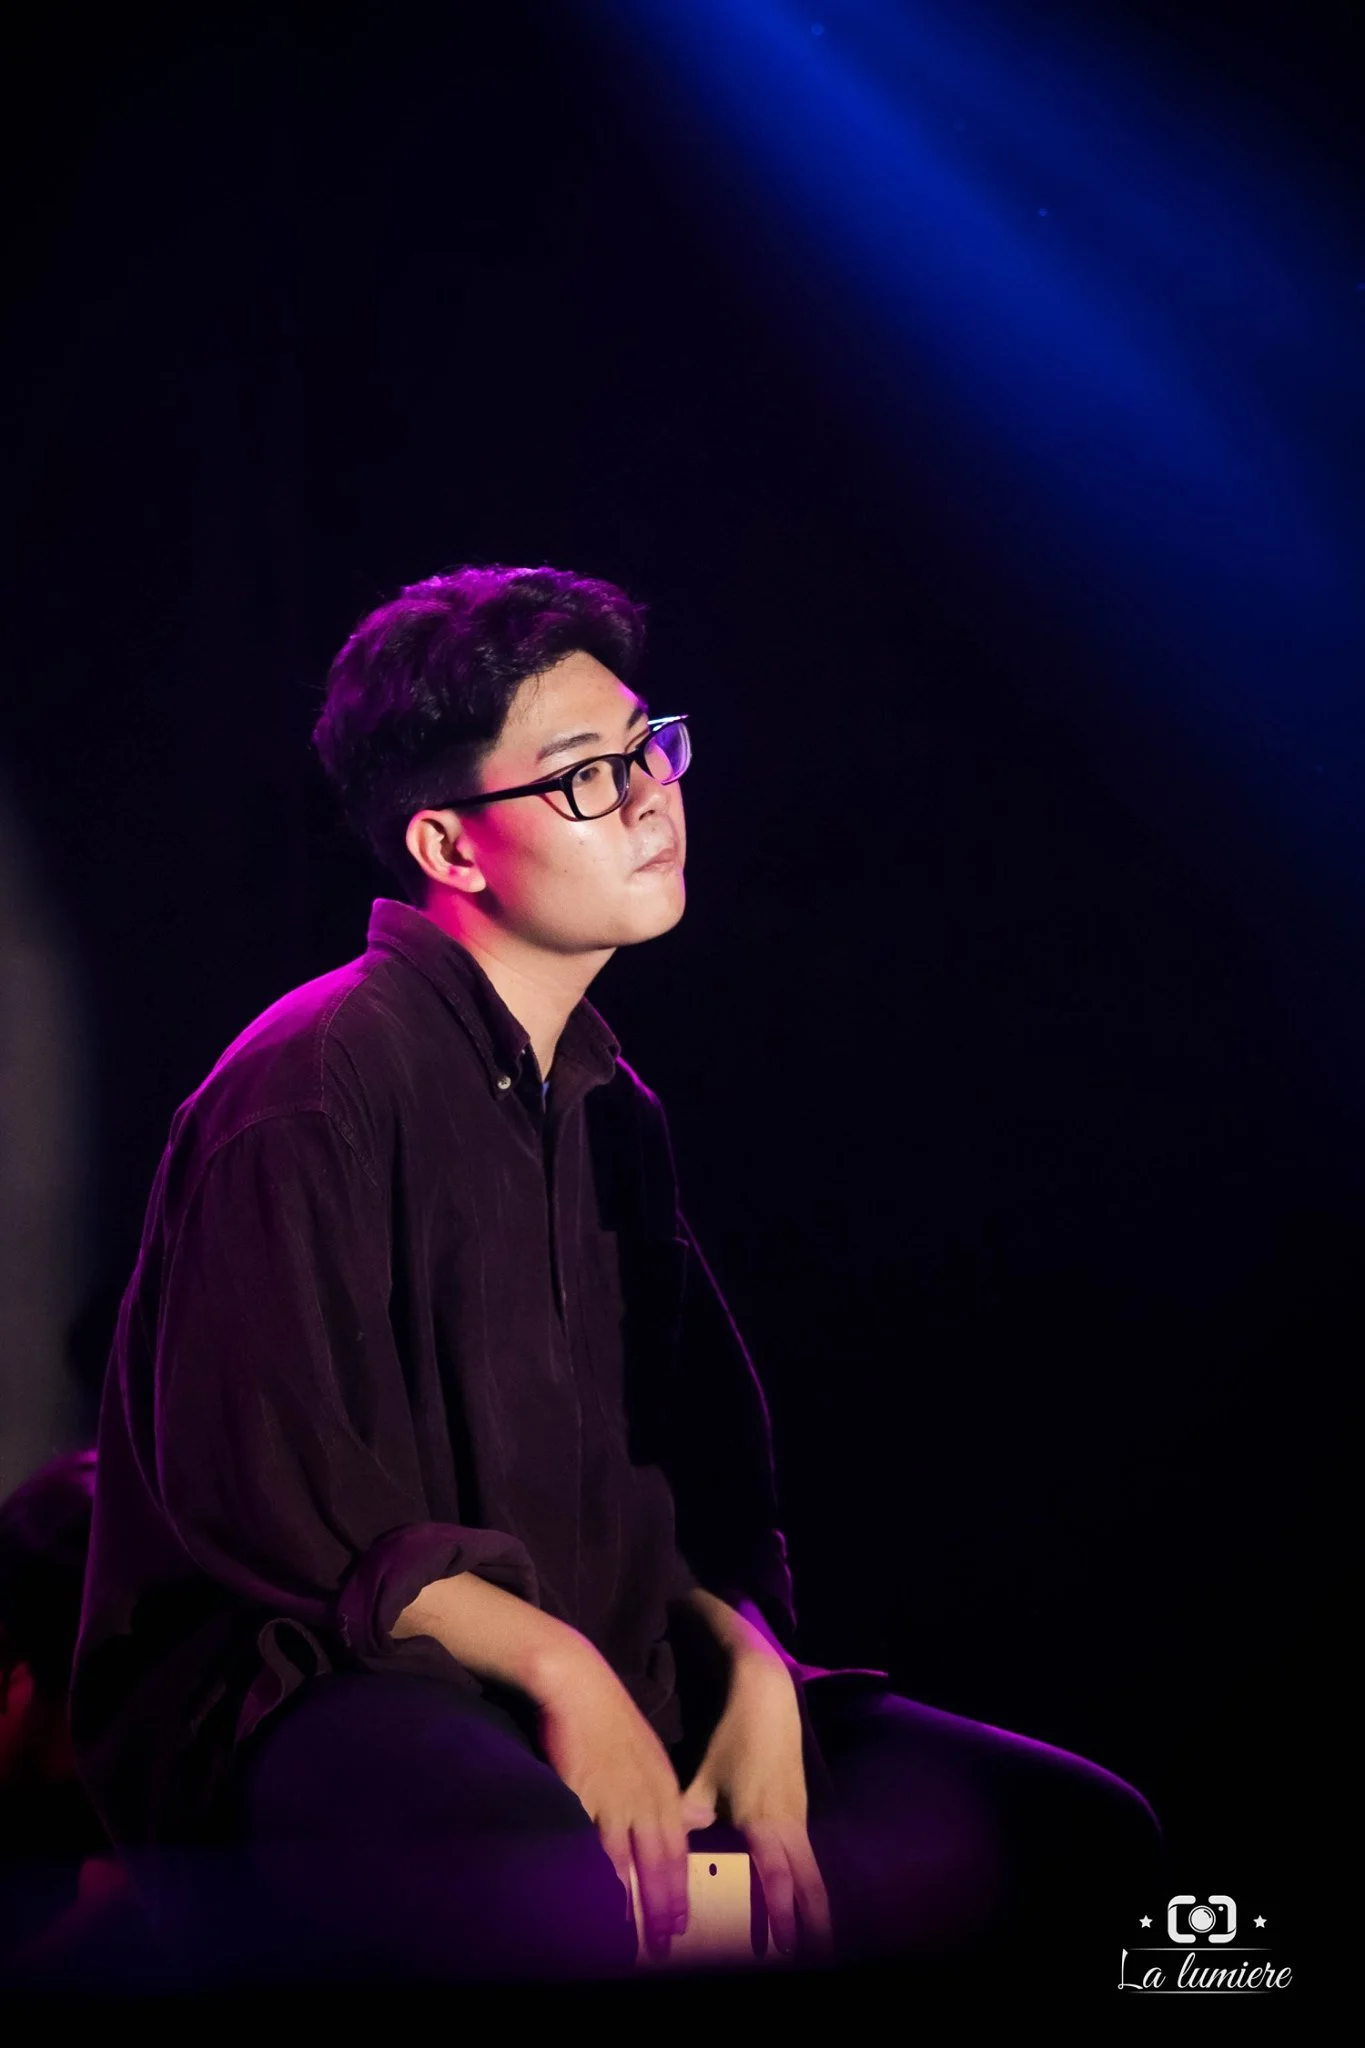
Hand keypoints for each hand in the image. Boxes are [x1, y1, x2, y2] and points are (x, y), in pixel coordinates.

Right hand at [536, 1642, 688, 1959]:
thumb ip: (656, 1794)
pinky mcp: (587, 1795)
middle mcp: (647, 1799)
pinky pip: (597, 1845)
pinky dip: (602, 1875)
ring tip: (635, 1939)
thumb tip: (670, 1824)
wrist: (580, 1684)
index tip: (681, 1923)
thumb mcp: (647, 1755)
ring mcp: (618, 1799)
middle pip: (662, 1864)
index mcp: (664, 1789)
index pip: (677, 1850)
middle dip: (665, 1908)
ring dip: (637, 1904)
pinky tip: (601, 1898)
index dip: (678, 1888)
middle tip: (665, 1946)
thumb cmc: (609, 1718)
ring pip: (632, 1862)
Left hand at [680, 1647, 832, 1960]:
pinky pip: (808, 1857)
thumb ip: (689, 1817)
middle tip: (818, 1956)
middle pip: (808, 1882)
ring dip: (816, 1907)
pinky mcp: (801, 1812)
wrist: (768, 1700)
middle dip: (814, 1921)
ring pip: (813, 1871)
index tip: (783, 1945)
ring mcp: (799, 1818)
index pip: (775, 1873)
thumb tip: (666, 1850)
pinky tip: (808, 1905)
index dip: (778, 1910)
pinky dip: (810, 1885)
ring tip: (820, 1942)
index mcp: (762, 1819)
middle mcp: (787, 1824)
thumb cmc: (732, 1739)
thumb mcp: (703, 1778)